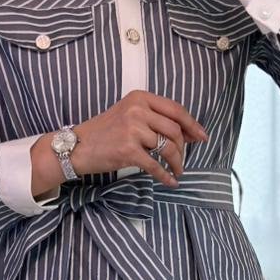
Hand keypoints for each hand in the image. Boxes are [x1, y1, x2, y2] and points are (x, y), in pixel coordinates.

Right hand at [71, 90, 208, 186]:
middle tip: (183, 160)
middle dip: (183, 148)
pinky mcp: (129, 151)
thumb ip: (153, 118)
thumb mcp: (128, 114)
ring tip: (177, 171)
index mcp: (140, 98)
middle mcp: (137, 110)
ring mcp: (133, 130)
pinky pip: (156, 166)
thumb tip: (186, 133)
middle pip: (174, 130)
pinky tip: (171, 182)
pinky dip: (166, 176)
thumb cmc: (104, 132)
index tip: (202, 137)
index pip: (175, 110)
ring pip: (167, 148)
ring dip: (177, 163)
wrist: (77, 146)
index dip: (192, 125)